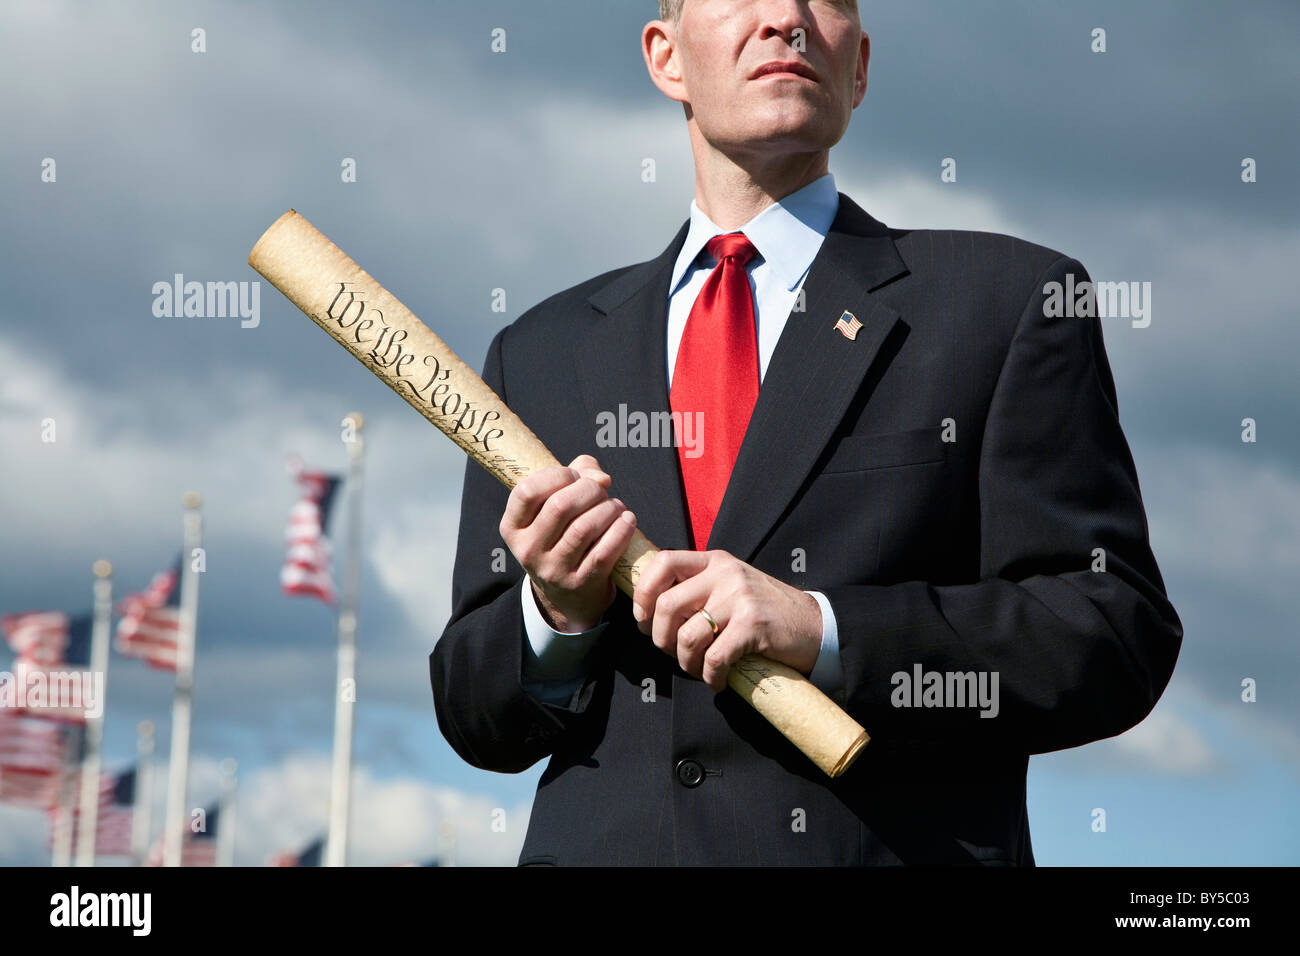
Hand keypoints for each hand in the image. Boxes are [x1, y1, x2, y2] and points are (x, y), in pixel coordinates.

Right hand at [499, 454, 637, 632]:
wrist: (567, 596)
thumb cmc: (562, 537)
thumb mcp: (553, 509)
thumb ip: (574, 476)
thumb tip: (599, 477)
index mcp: (513, 527)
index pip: (527, 491)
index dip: (557, 475)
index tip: (575, 476)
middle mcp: (528, 550)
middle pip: (561, 506)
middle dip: (589, 490)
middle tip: (601, 491)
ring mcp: (553, 570)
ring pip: (584, 528)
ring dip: (609, 509)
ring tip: (616, 507)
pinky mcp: (580, 583)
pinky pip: (605, 550)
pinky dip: (621, 530)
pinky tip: (627, 521)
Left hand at [631, 550, 822, 691]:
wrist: (816, 626)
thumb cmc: (767, 613)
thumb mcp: (731, 587)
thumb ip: (698, 589)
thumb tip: (652, 609)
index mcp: (715, 561)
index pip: (663, 562)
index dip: (644, 593)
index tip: (645, 619)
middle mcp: (725, 573)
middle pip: (666, 604)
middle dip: (661, 638)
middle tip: (674, 652)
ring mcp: (740, 597)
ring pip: (687, 635)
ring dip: (686, 662)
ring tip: (699, 669)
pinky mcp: (753, 625)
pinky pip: (714, 658)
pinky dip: (710, 676)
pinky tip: (718, 680)